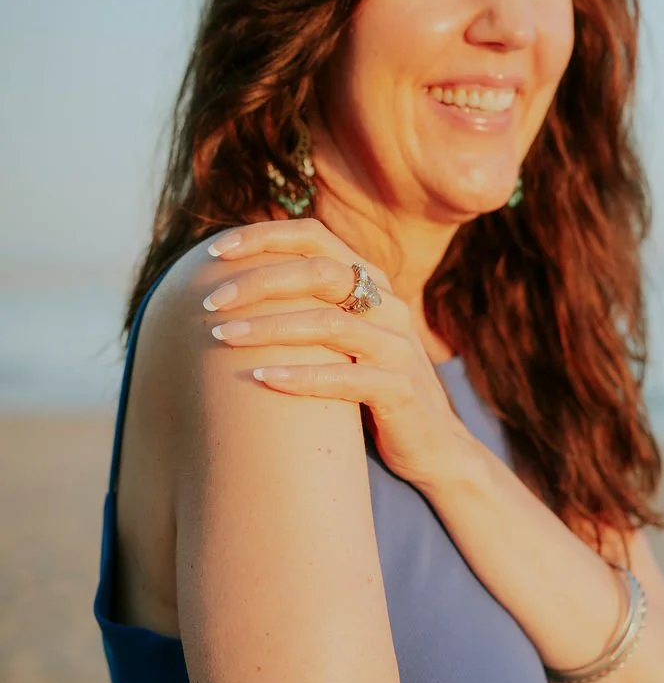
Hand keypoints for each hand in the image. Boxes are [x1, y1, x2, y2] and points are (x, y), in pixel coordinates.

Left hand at [201, 219, 469, 490]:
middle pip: (319, 272)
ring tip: (223, 336)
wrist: (434, 446)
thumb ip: (311, 307)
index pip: (316, 237)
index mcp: (372, 283)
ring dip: (269, 328)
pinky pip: (345, 378)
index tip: (214, 251)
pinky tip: (262, 379)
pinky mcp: (400, 389)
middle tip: (210, 303)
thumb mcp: (344, 339)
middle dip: (258, 282)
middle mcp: (389, 305)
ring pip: (328, 322)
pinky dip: (300, 377)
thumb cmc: (372, 389)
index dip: (264, 236)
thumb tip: (241, 285)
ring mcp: (398, 346)